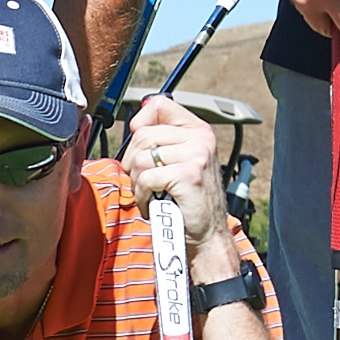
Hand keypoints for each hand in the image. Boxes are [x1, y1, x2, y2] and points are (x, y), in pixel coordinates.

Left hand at [122, 94, 240, 275]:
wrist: (207, 235)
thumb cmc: (185, 200)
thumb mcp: (178, 162)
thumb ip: (161, 140)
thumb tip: (134, 124)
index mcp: (197, 130)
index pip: (158, 105)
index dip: (140, 123)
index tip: (141, 146)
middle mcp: (200, 137)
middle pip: (141, 135)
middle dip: (132, 162)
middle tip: (145, 181)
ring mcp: (197, 154)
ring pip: (140, 158)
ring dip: (137, 183)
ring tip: (152, 194)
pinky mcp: (188, 174)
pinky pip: (145, 178)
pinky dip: (142, 196)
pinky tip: (155, 203)